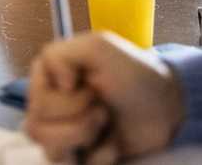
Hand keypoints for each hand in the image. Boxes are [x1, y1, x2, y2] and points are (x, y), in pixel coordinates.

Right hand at [23, 32, 185, 163]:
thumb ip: (60, 54)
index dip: (65, 99)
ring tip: (105, 123)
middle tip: (101, 105)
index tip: (85, 85)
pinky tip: (113, 143)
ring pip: (50, 151)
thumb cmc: (133, 73)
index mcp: (47, 79)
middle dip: (78, 118)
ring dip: (84, 136)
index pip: (35, 101)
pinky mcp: (79, 158)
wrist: (166, 107)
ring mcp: (62, 135)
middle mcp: (47, 107)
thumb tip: (57, 85)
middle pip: (37, 128)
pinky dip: (101, 156)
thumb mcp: (97, 47)